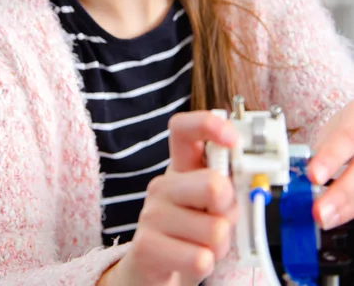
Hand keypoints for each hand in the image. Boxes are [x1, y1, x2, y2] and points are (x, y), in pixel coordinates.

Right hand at [103, 111, 238, 285]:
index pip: (183, 129)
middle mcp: (163, 186)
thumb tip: (250, 175)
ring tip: (203, 244)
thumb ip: (228, 185)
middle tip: (219, 219)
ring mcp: (151, 215)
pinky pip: (199, 258)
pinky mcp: (145, 247)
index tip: (233, 140)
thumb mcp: (210, 204)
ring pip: (214, 230)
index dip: (209, 125)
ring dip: (219, 245)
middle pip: (213, 184)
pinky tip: (191, 260)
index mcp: (180, 168)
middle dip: (229, 210)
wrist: (153, 270)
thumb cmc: (191, 233)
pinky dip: (205, 265)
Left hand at [308, 101, 353, 229]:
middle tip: (320, 212)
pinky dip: (350, 208)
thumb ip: (324, 148)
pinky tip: (337, 215)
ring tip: (325, 218)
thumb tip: (298, 170)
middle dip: (340, 194)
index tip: (313, 176)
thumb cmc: (353, 125)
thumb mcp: (337, 127)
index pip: (346, 138)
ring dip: (346, 208)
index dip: (330, 158)